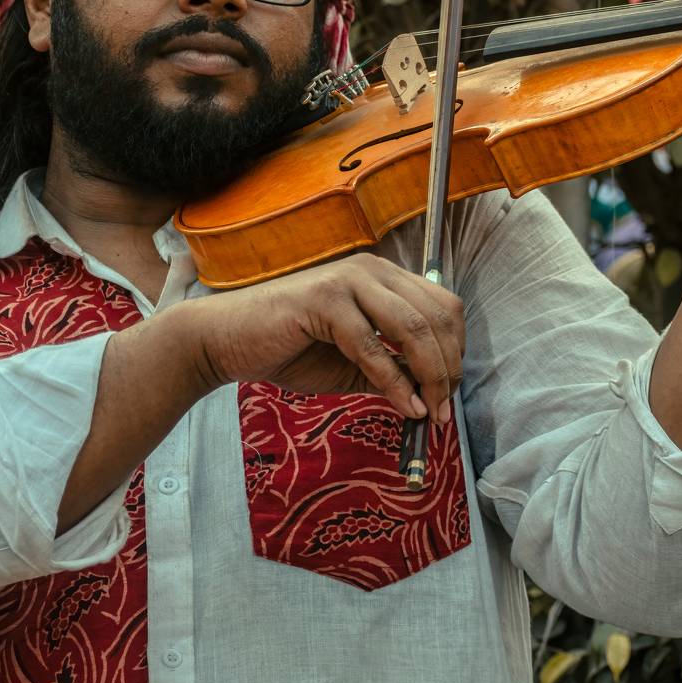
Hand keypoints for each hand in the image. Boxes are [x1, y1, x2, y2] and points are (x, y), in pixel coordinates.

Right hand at [188, 253, 463, 423]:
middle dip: (447, 368)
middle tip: (442, 410)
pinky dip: (394, 383)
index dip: (455, 351)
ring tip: (428, 412)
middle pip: (437, 316)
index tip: (447, 394)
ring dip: (430, 376)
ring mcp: (348, 280)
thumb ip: (392, 371)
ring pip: (413, 328)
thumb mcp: (353, 364)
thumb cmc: (288, 350)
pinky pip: (372, 346)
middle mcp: (371, 269)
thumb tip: (432, 396)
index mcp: (382, 277)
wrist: (226, 341)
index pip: (443, 307)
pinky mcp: (324, 300)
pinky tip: (403, 407)